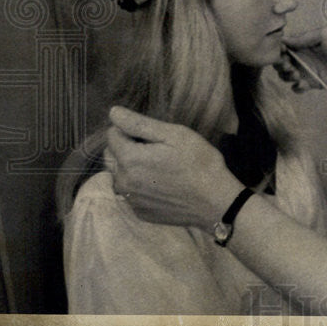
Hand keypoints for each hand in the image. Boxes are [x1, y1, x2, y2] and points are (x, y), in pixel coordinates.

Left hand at [106, 106, 242, 229]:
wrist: (215, 202)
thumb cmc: (199, 163)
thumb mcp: (175, 135)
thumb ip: (139, 124)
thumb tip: (113, 112)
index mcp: (130, 159)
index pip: (112, 134)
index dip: (131, 129)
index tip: (154, 135)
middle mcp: (123, 181)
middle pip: (112, 156)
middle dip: (127, 148)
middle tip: (158, 150)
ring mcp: (130, 200)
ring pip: (120, 175)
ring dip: (132, 167)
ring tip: (160, 168)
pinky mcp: (139, 212)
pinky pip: (131, 193)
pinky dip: (140, 185)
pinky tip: (162, 184)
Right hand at [274, 27, 326, 91]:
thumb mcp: (323, 35)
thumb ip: (303, 38)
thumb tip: (283, 40)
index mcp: (303, 44)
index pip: (283, 47)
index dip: (278, 51)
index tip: (281, 52)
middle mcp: (303, 57)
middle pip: (281, 63)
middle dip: (279, 65)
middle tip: (287, 65)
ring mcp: (307, 70)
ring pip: (286, 76)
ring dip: (286, 76)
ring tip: (295, 74)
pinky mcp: (313, 83)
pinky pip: (298, 88)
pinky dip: (297, 87)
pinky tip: (302, 84)